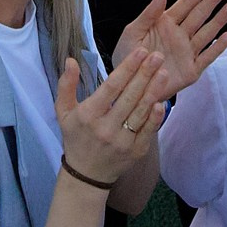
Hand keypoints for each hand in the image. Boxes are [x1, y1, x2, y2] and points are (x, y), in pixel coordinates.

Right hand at [56, 47, 164, 185]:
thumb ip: (66, 85)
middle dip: (145, 74)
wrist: (86, 175)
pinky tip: (162, 102)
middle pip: (129, 96)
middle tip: (157, 56)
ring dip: (154, 90)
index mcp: (88, 115)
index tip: (140, 52)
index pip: (111, 87)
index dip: (127, 68)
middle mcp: (105, 128)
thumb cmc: (76, 138)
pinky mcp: (135, 152)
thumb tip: (71, 60)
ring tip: (163, 72)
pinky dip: (155, 117)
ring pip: (140, 112)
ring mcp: (121, 141)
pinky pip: (147, 131)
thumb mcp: (63, 112)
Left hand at [115, 0, 226, 102]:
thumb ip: (148, 14)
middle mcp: (180, 35)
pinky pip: (207, 56)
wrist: (129, 85)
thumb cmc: (128, 56)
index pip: (187, 3)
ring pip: (207, 32)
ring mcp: (187, 52)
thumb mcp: (132, 32)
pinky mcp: (191, 70)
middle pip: (200, 14)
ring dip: (219, 20)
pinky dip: (218, 47)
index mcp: (166, 23)